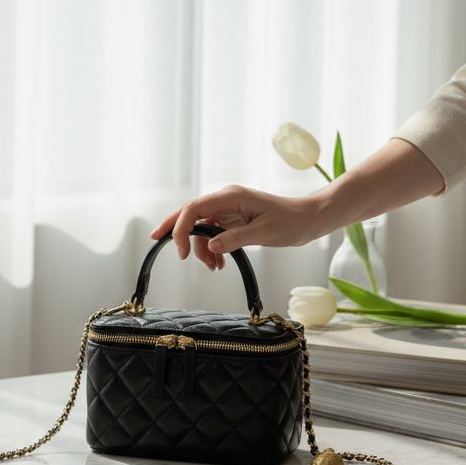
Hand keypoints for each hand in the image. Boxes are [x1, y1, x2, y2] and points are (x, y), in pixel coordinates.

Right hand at [150, 185, 317, 270]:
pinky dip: (212, 247)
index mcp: (231, 196)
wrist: (308, 219)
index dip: (181, 228)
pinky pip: (214, 231)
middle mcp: (226, 199)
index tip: (180, 252)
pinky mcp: (234, 218)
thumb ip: (235, 239)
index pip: (195, 208)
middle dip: (175, 228)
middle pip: (191, 212)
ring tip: (214, 268)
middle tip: (157, 242)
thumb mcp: (263, 233)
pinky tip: (219, 263)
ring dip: (201, 248)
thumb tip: (210, 246)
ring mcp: (229, 208)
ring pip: (202, 226)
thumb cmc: (291, 222)